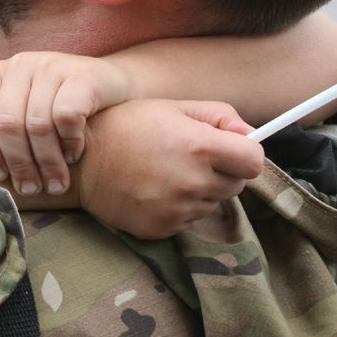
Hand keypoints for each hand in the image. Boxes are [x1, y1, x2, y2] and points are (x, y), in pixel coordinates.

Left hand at [0, 52, 134, 197]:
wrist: (112, 85)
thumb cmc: (62, 104)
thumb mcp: (25, 104)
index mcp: (1, 72)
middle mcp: (23, 64)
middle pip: (7, 124)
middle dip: (18, 164)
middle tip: (32, 189)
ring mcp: (53, 66)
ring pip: (37, 125)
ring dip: (47, 162)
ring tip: (56, 182)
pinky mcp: (82, 76)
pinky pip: (67, 117)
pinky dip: (69, 143)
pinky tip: (75, 154)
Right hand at [76, 99, 264, 238]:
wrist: (82, 162)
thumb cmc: (128, 126)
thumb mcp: (173, 107)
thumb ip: (219, 117)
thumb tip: (249, 135)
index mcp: (199, 147)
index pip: (254, 163)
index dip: (247, 154)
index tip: (235, 151)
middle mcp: (192, 182)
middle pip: (236, 186)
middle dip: (223, 172)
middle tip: (193, 158)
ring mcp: (177, 210)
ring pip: (212, 204)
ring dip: (201, 190)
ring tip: (168, 172)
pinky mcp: (162, 229)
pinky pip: (188, 220)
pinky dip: (180, 207)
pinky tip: (156, 189)